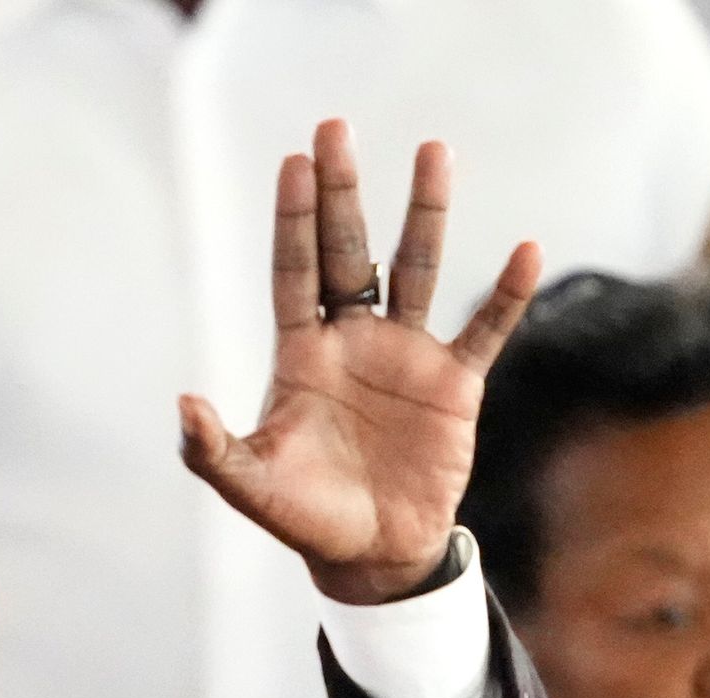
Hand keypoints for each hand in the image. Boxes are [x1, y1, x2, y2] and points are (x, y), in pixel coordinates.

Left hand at [178, 122, 543, 606]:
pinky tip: (525, 250)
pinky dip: (506, 294)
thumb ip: (213, 451)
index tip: (295, 162)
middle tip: (337, 129)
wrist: (372, 556)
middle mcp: (353, 341)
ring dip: (425, 213)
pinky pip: (484, 329)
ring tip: (434, 152)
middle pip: (348, 251)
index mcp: (302, 356)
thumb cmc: (306, 518)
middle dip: (343, 194)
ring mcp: (405, 356)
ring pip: (416, 269)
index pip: (294, 272)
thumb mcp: (252, 488)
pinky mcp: (454, 384)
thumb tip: (185, 405)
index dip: (294, 220)